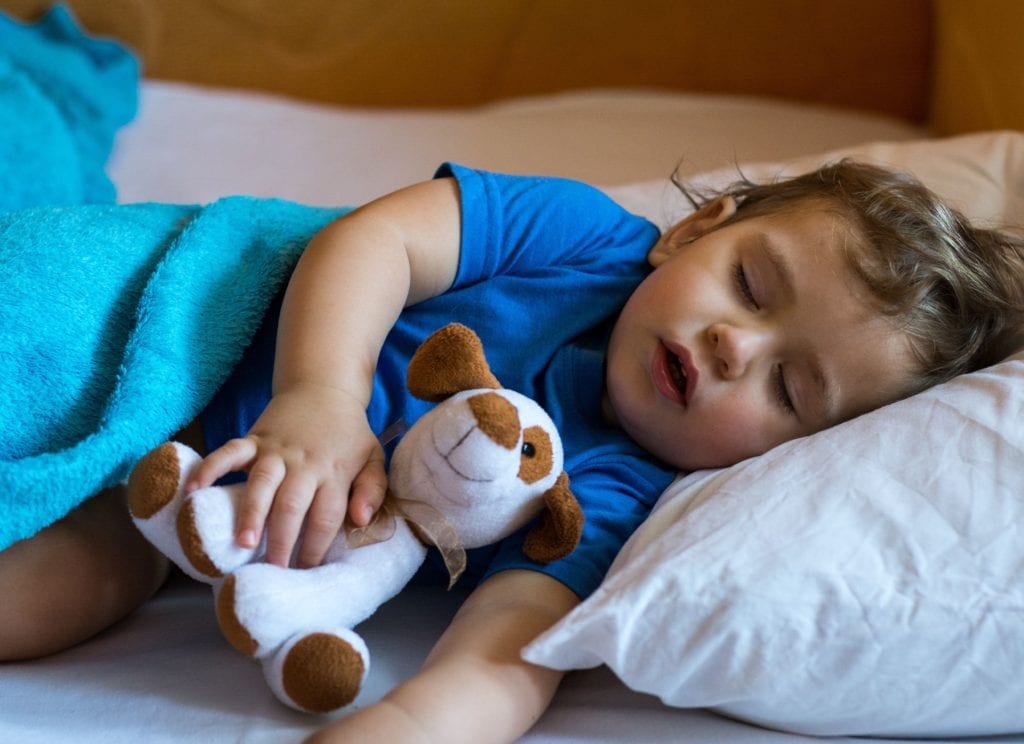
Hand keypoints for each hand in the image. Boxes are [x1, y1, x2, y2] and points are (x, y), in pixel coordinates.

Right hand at [186, 384, 387, 567]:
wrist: (324, 387)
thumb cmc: (349, 432)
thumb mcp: (373, 457)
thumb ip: (372, 490)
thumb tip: (360, 520)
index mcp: (335, 472)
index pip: (326, 515)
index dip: (316, 546)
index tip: (306, 571)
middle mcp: (304, 463)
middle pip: (292, 505)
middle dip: (282, 539)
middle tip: (273, 568)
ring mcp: (276, 450)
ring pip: (262, 483)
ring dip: (251, 513)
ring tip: (242, 543)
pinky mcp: (254, 438)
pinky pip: (229, 452)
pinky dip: (210, 468)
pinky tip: (194, 490)